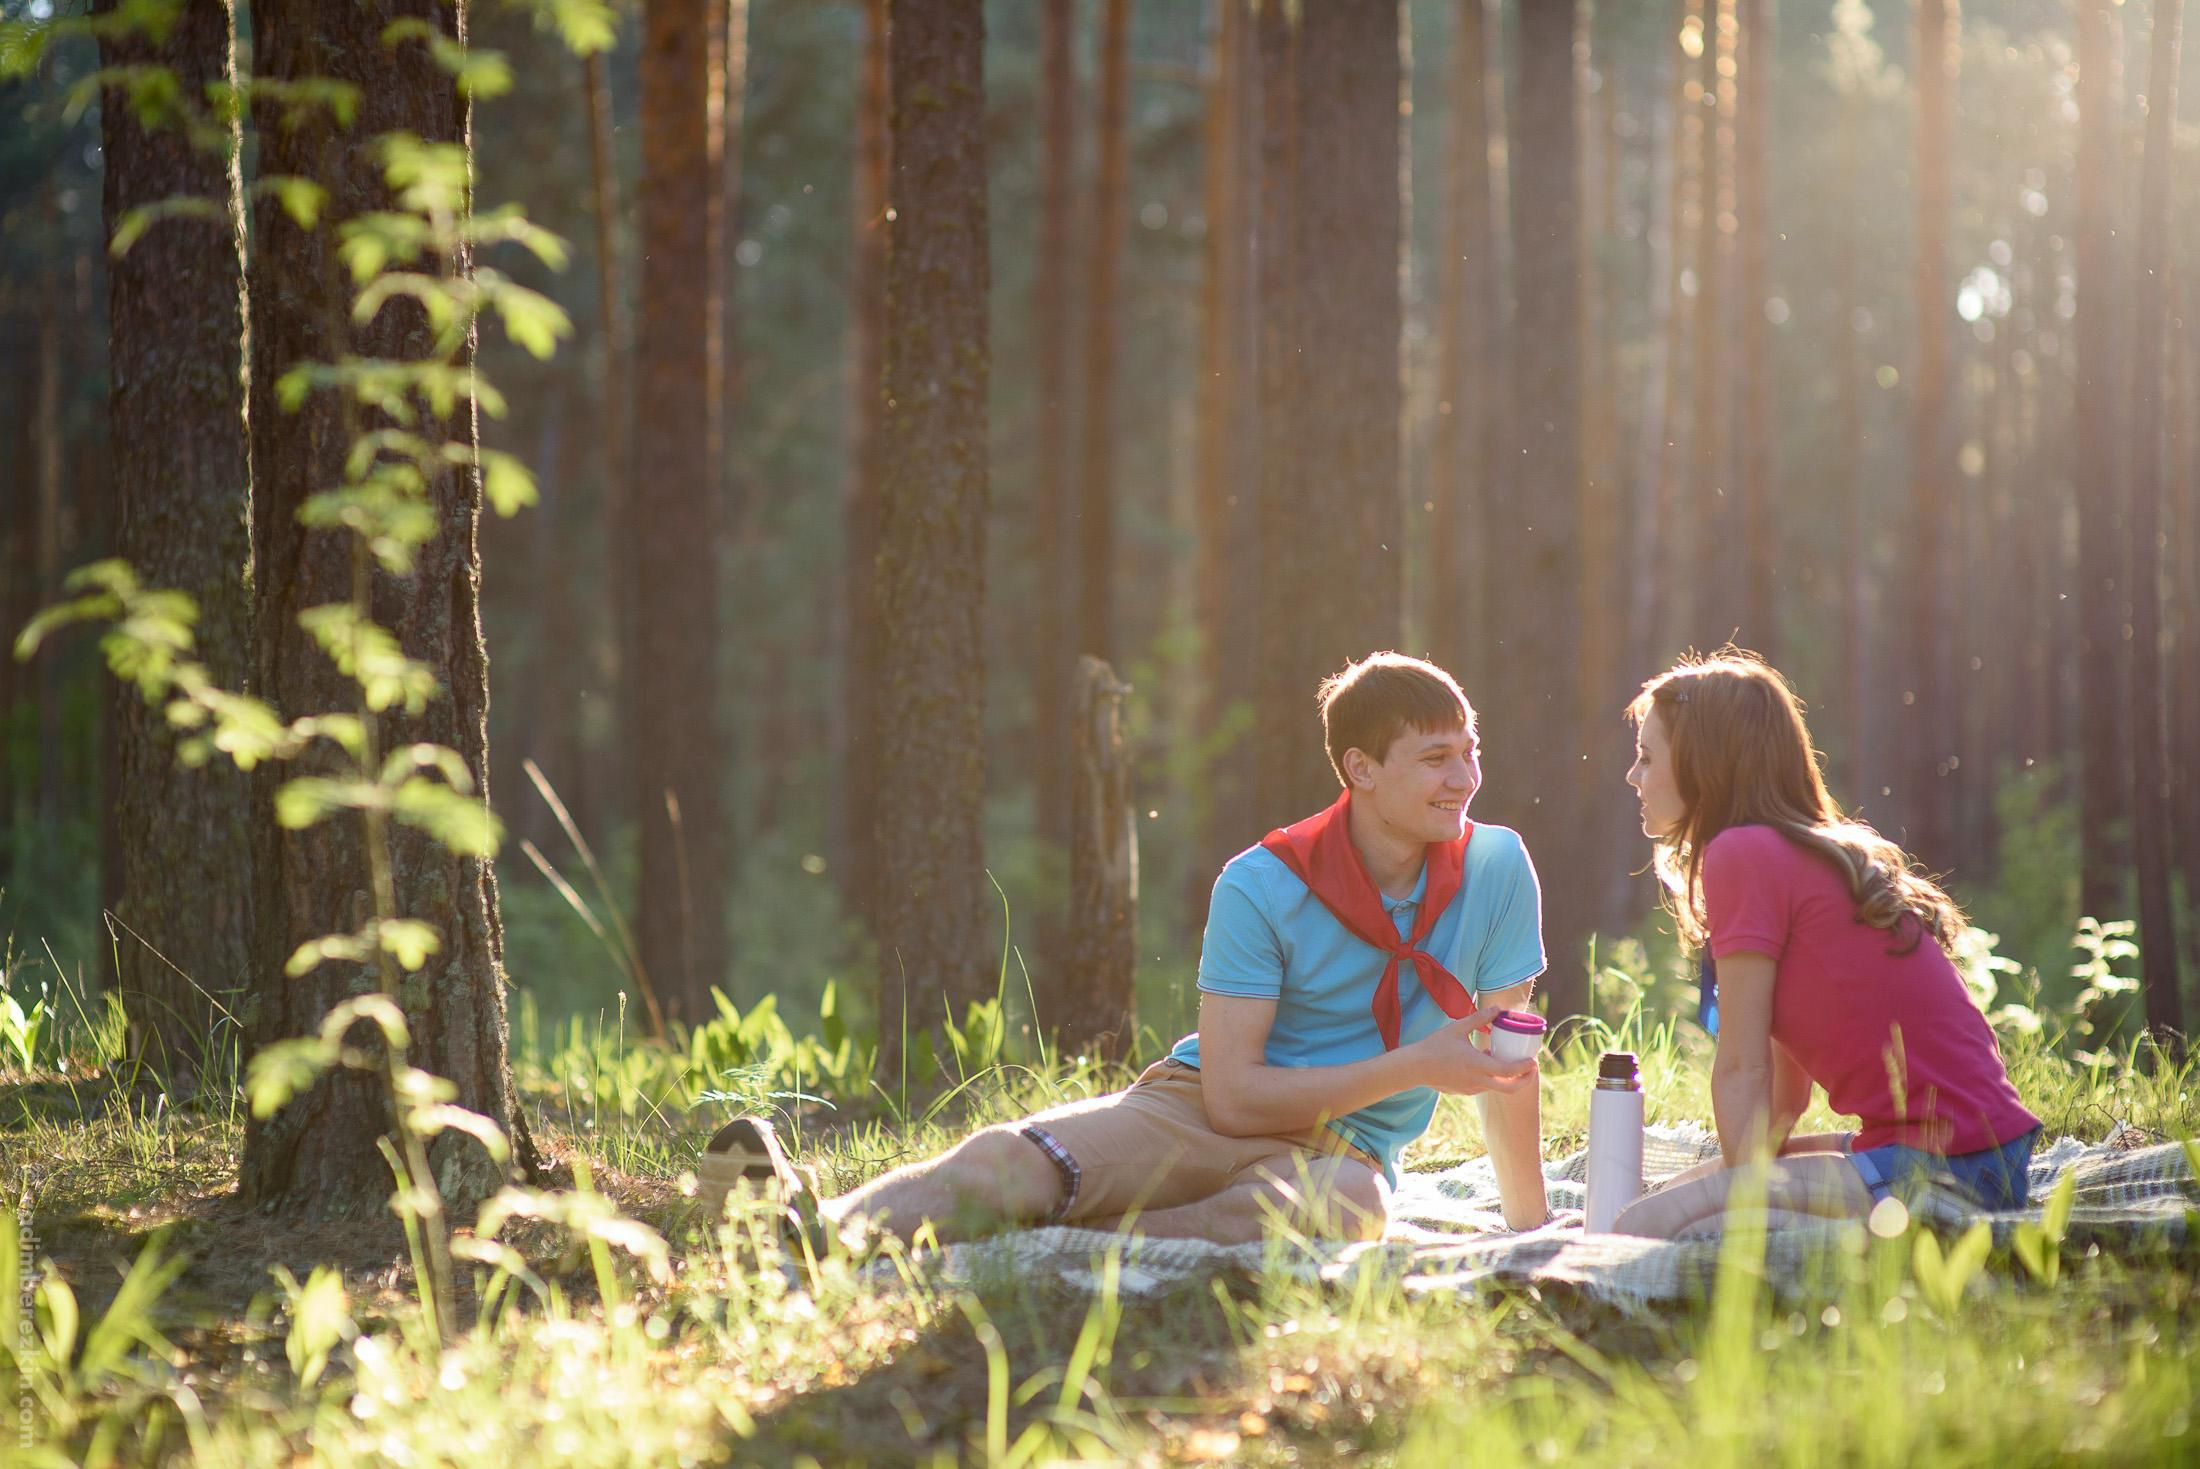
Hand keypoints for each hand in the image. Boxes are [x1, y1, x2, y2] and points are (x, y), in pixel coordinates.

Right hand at [1411, 1006, 1537, 1095]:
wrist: (1415, 1067)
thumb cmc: (1435, 1046)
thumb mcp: (1457, 1028)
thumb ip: (1479, 1018)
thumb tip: (1498, 1008)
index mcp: (1478, 1065)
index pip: (1509, 1071)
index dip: (1525, 1068)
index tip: (1533, 1061)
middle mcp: (1477, 1081)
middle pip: (1510, 1089)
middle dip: (1525, 1081)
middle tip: (1530, 1069)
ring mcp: (1471, 1089)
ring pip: (1496, 1087)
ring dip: (1505, 1077)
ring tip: (1502, 1059)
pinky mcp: (1464, 1092)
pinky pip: (1484, 1087)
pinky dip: (1490, 1078)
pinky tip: (1483, 1063)